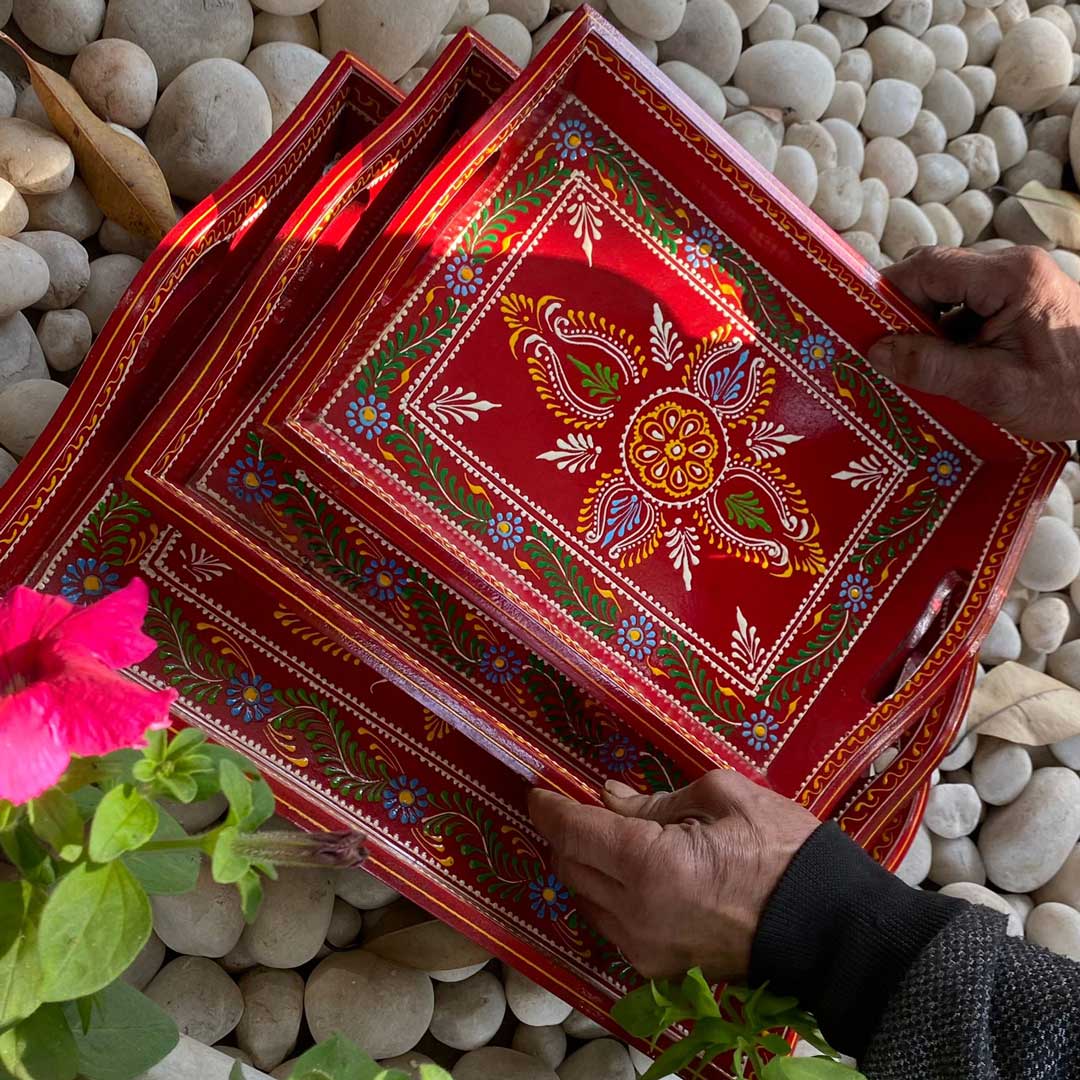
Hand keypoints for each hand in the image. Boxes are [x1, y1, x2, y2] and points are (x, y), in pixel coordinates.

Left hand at [528, 771, 818, 980]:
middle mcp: (634, 913)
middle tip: (577, 805)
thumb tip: (607, 798)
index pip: (572, 832)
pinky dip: (607, 896)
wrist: (828, 926)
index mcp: (648, 863)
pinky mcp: (659, 969)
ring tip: (605, 836)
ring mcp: (644, 948)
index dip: (549, 807)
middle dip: (566, 833)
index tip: (538, 790)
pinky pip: (611, 925)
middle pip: (570, 866)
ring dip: (585, 866)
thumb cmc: (781, 848)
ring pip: (585, 899)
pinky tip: (628, 873)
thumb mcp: (720, 796)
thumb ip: (652, 801)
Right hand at [868, 245, 1079, 439]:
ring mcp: (1020, 283)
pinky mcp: (1023, 302)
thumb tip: (876, 352)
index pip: (926, 267)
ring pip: (950, 295)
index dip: (887, 294)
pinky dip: (949, 337)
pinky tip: (946, 371)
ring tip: (915, 370)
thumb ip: (932, 367)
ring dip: (927, 330)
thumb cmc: (1072, 392)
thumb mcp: (995, 388)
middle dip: (905, 315)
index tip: (861, 328)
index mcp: (1008, 278)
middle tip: (884, 356)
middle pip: (935, 276)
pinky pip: (970, 309)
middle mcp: (1013, 267)